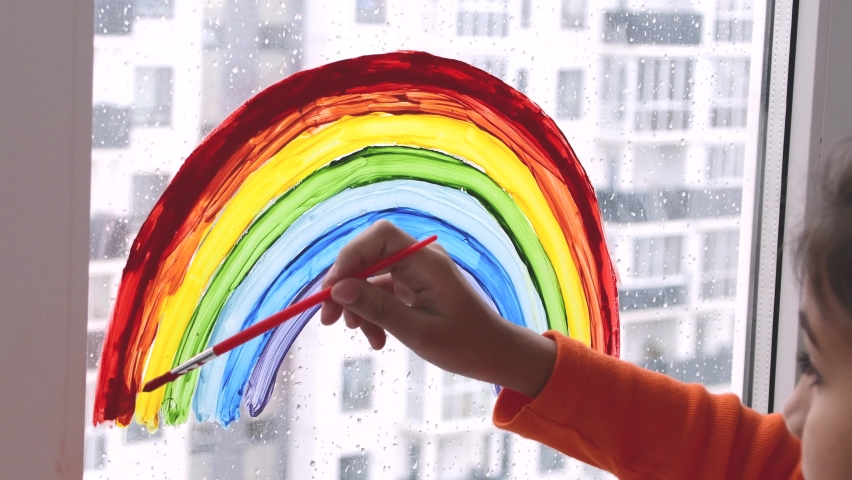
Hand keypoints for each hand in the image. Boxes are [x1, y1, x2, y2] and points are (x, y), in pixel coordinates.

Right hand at [320, 220, 556, 397]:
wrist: (493, 354)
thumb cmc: (465, 345)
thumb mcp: (417, 331)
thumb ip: (377, 308)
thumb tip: (338, 291)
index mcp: (427, 261)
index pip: (381, 236)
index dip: (351, 255)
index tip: (332, 289)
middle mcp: (420, 259)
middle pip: (370, 256)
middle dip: (345, 285)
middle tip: (327, 318)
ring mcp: (416, 272)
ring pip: (371, 277)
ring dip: (358, 305)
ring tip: (357, 335)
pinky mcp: (413, 286)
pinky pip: (382, 291)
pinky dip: (372, 313)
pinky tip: (376, 339)